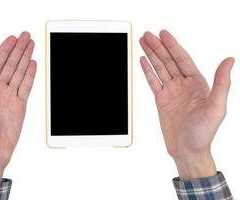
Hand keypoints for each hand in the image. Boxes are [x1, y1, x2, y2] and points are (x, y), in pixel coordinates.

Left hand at [0, 32, 36, 180]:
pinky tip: (33, 65)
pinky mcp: (19, 107)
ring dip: (25, 59)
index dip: (3, 51)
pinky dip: (30, 76)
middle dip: (18, 50)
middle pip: (9, 65)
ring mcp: (9, 99)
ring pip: (19, 73)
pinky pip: (26, 88)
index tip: (11, 39)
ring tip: (31, 46)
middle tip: (26, 36)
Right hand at [139, 30, 233, 178]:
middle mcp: (184, 85)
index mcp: (198, 84)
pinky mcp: (161, 100)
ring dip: (151, 55)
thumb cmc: (204, 133)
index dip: (172, 45)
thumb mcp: (216, 108)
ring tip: (143, 43)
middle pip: (168, 61)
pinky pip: (153, 82)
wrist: (188, 151)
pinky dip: (147, 71)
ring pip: (159, 68)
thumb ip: (222, 84)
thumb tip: (229, 60)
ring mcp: (171, 92)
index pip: (183, 59)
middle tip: (148, 35)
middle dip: (158, 47)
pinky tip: (143, 61)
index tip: (163, 34)